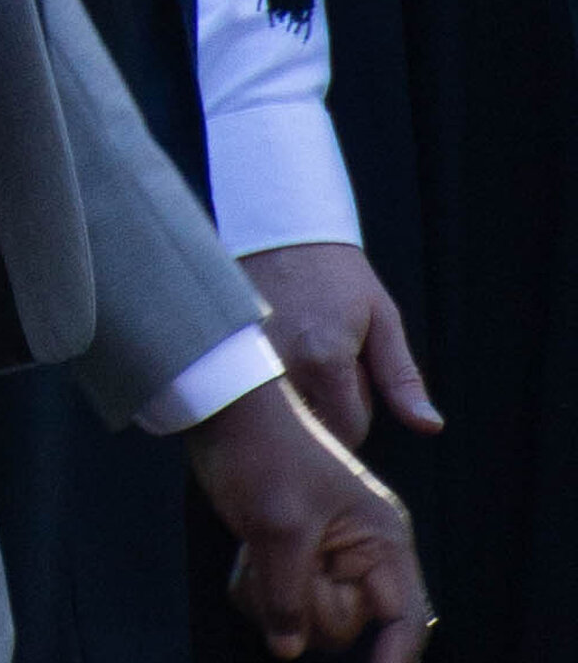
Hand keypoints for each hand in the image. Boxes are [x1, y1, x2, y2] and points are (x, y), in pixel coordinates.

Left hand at [186, 376, 431, 662]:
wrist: (224, 410)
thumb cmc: (262, 456)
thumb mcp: (277, 529)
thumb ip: (287, 597)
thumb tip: (288, 647)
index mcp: (383, 542)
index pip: (404, 627)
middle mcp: (366, 555)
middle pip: (344, 630)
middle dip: (302, 609)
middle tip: (273, 563)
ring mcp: (330, 557)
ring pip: (306, 623)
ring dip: (272, 601)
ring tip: (255, 553)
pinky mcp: (297, 559)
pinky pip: (280, 607)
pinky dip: (256, 592)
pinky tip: (246, 555)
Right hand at [241, 237, 443, 456]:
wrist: (282, 231)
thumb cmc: (338, 274)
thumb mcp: (382, 319)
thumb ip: (402, 379)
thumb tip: (430, 426)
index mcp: (325, 364)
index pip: (351, 431)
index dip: (360, 410)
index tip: (355, 375)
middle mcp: (283, 372)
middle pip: (316, 431)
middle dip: (329, 410)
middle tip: (328, 362)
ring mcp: (250, 366)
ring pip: (285, 419)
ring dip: (300, 400)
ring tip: (303, 354)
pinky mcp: (232, 359)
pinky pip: (256, 400)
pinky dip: (271, 390)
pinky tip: (277, 353)